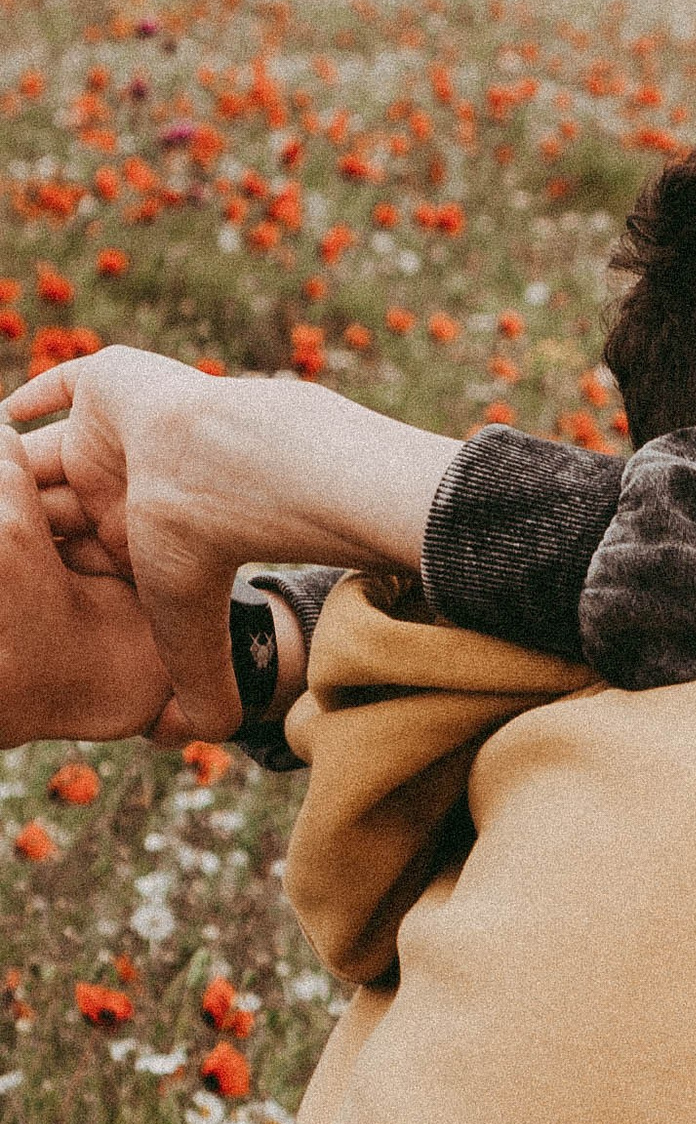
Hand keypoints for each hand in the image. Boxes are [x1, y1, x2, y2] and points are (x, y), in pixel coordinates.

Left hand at [5, 350, 460, 741]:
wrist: (242, 469)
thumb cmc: (204, 544)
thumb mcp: (184, 625)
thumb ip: (196, 679)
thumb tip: (192, 739)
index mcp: (137, 532)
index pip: (69, 545)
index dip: (33, 558)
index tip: (9, 580)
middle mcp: (126, 483)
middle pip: (49, 498)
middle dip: (15, 514)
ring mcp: (119, 432)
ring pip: (46, 448)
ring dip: (8, 460)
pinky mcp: (114, 384)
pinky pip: (61, 387)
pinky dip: (29, 397)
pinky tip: (2, 414)